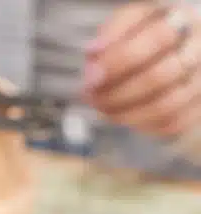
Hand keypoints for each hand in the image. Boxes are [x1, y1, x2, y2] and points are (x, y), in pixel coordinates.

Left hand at [83, 1, 200, 139]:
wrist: (169, 49)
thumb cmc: (143, 34)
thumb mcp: (127, 23)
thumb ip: (111, 33)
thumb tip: (94, 54)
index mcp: (181, 20)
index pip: (157, 38)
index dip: (120, 61)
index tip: (91, 78)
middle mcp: (199, 48)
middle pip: (160, 77)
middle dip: (117, 94)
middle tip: (93, 98)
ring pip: (166, 105)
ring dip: (126, 114)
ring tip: (103, 109)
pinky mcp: (199, 105)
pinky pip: (173, 124)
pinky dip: (142, 125)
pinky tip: (124, 116)